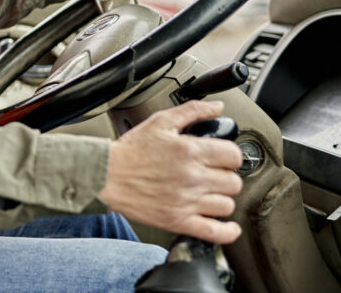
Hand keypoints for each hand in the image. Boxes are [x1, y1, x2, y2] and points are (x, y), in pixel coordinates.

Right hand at [99, 100, 243, 243]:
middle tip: (213, 174)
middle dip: (226, 176)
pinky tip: (226, 225)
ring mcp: (186, 202)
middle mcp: (191, 177)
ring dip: (221, 198)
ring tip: (210, 193)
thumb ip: (192, 111)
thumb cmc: (131, 150)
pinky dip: (226, 231)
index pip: (233, 156)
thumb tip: (218, 107)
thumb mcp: (160, 121)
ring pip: (227, 205)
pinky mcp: (178, 221)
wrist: (106, 175)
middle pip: (233, 182)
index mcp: (190, 151)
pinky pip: (215, 232)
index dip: (230, 155)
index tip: (222, 157)